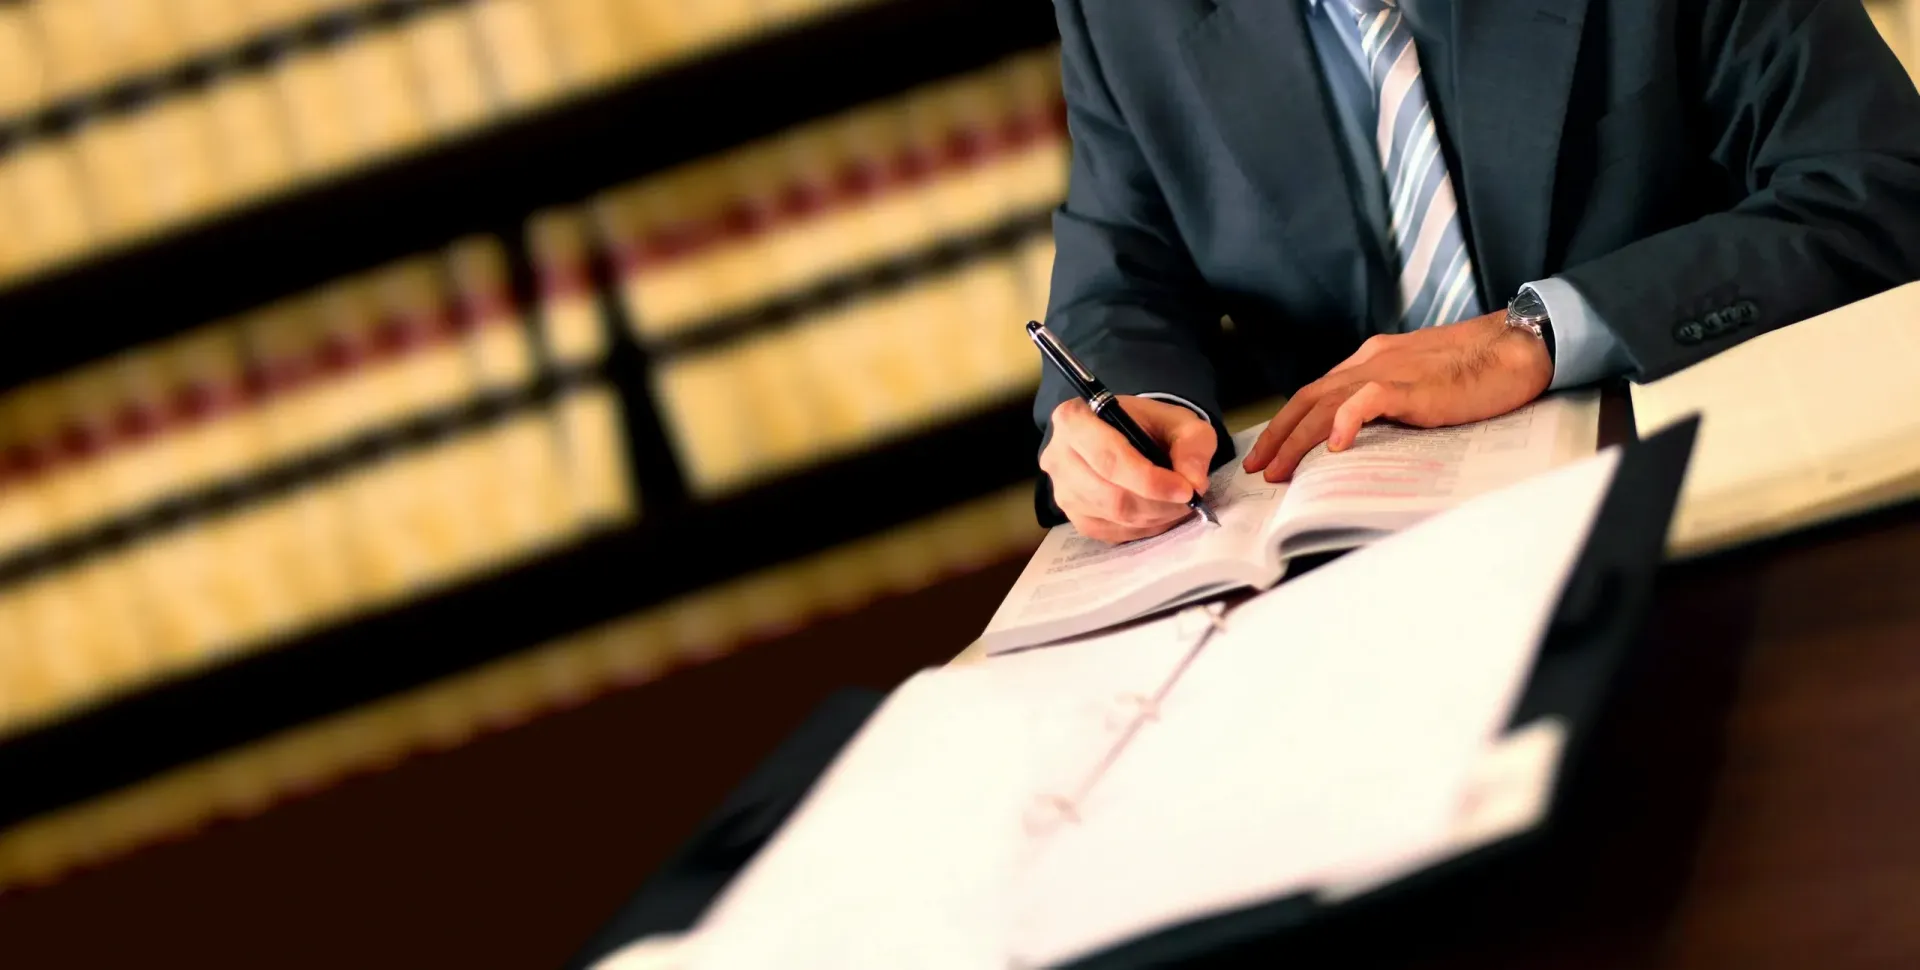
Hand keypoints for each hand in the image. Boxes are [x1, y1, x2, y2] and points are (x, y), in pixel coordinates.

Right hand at [1041, 395, 1216, 543]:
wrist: (1127, 436)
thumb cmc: (1148, 425)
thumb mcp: (1179, 420)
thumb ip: (1193, 443)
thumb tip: (1195, 481)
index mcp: (1074, 420)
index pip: (1108, 458)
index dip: (1149, 480)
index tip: (1186, 490)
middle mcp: (1058, 457)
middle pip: (1111, 494)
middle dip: (1157, 503)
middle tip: (1189, 499)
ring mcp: (1062, 492)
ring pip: (1113, 516)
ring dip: (1154, 516)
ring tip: (1177, 504)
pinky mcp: (1074, 517)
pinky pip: (1112, 532)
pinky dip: (1143, 527)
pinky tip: (1158, 512)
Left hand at [1243, 311, 1552, 481]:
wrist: (1512, 348)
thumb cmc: (1472, 370)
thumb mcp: (1415, 383)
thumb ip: (1385, 400)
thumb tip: (1359, 431)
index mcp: (1369, 361)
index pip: (1315, 392)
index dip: (1288, 423)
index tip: (1269, 452)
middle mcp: (1369, 362)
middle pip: (1309, 399)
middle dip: (1279, 435)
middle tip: (1259, 469)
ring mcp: (1389, 372)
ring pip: (1328, 403)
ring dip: (1299, 439)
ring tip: (1281, 470)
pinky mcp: (1412, 385)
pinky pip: (1369, 400)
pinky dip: (1347, 420)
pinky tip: (1335, 445)